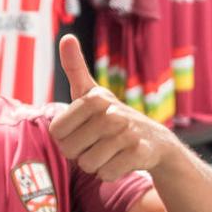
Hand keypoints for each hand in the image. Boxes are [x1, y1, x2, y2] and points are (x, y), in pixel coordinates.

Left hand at [49, 35, 178, 181]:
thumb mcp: (91, 92)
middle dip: (79, 153)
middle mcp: (112, 113)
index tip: (80, 131)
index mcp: (94, 99)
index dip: (65, 138)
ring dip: (94, 165)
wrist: (155, 142)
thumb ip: (75, 67)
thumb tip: (67, 37)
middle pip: (70, 150)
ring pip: (88, 165)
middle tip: (95, 144)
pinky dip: (109, 174)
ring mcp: (128, 133)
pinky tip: (120, 161)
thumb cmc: (111, 117)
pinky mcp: (141, 154)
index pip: (56, 132)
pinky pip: (106, 174)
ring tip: (108, 152)